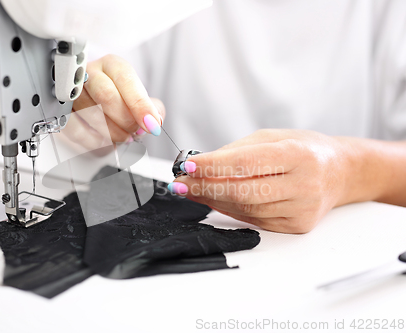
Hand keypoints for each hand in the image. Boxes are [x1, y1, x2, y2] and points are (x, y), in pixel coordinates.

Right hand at [62, 54, 164, 148]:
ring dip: (111, 133)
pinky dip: (94, 141)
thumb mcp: (141, 100)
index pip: (126, 79)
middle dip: (124, 120)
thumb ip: (153, 108)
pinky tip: (106, 143)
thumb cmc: (120, 101)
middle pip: (105, 95)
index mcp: (112, 65)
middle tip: (134, 132)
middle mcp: (89, 73)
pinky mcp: (61, 111)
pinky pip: (75, 129)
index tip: (151, 124)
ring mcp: (71, 91)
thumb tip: (154, 120)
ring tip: (122, 137)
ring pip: (90, 113)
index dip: (140, 104)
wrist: (98, 105)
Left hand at [167, 129, 354, 233]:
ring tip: (191, 191)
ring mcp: (301, 210)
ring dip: (212, 200)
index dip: (213, 166)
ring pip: (245, 209)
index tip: (187, 166)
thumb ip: (236, 152)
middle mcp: (303, 185)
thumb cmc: (303, 149)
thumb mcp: (271, 137)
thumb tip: (198, 166)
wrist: (340, 172)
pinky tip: (213, 200)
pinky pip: (254, 219)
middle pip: (243, 192)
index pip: (246, 163)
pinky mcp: (296, 226)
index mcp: (298, 155)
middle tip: (180, 184)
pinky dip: (229, 210)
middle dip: (205, 188)